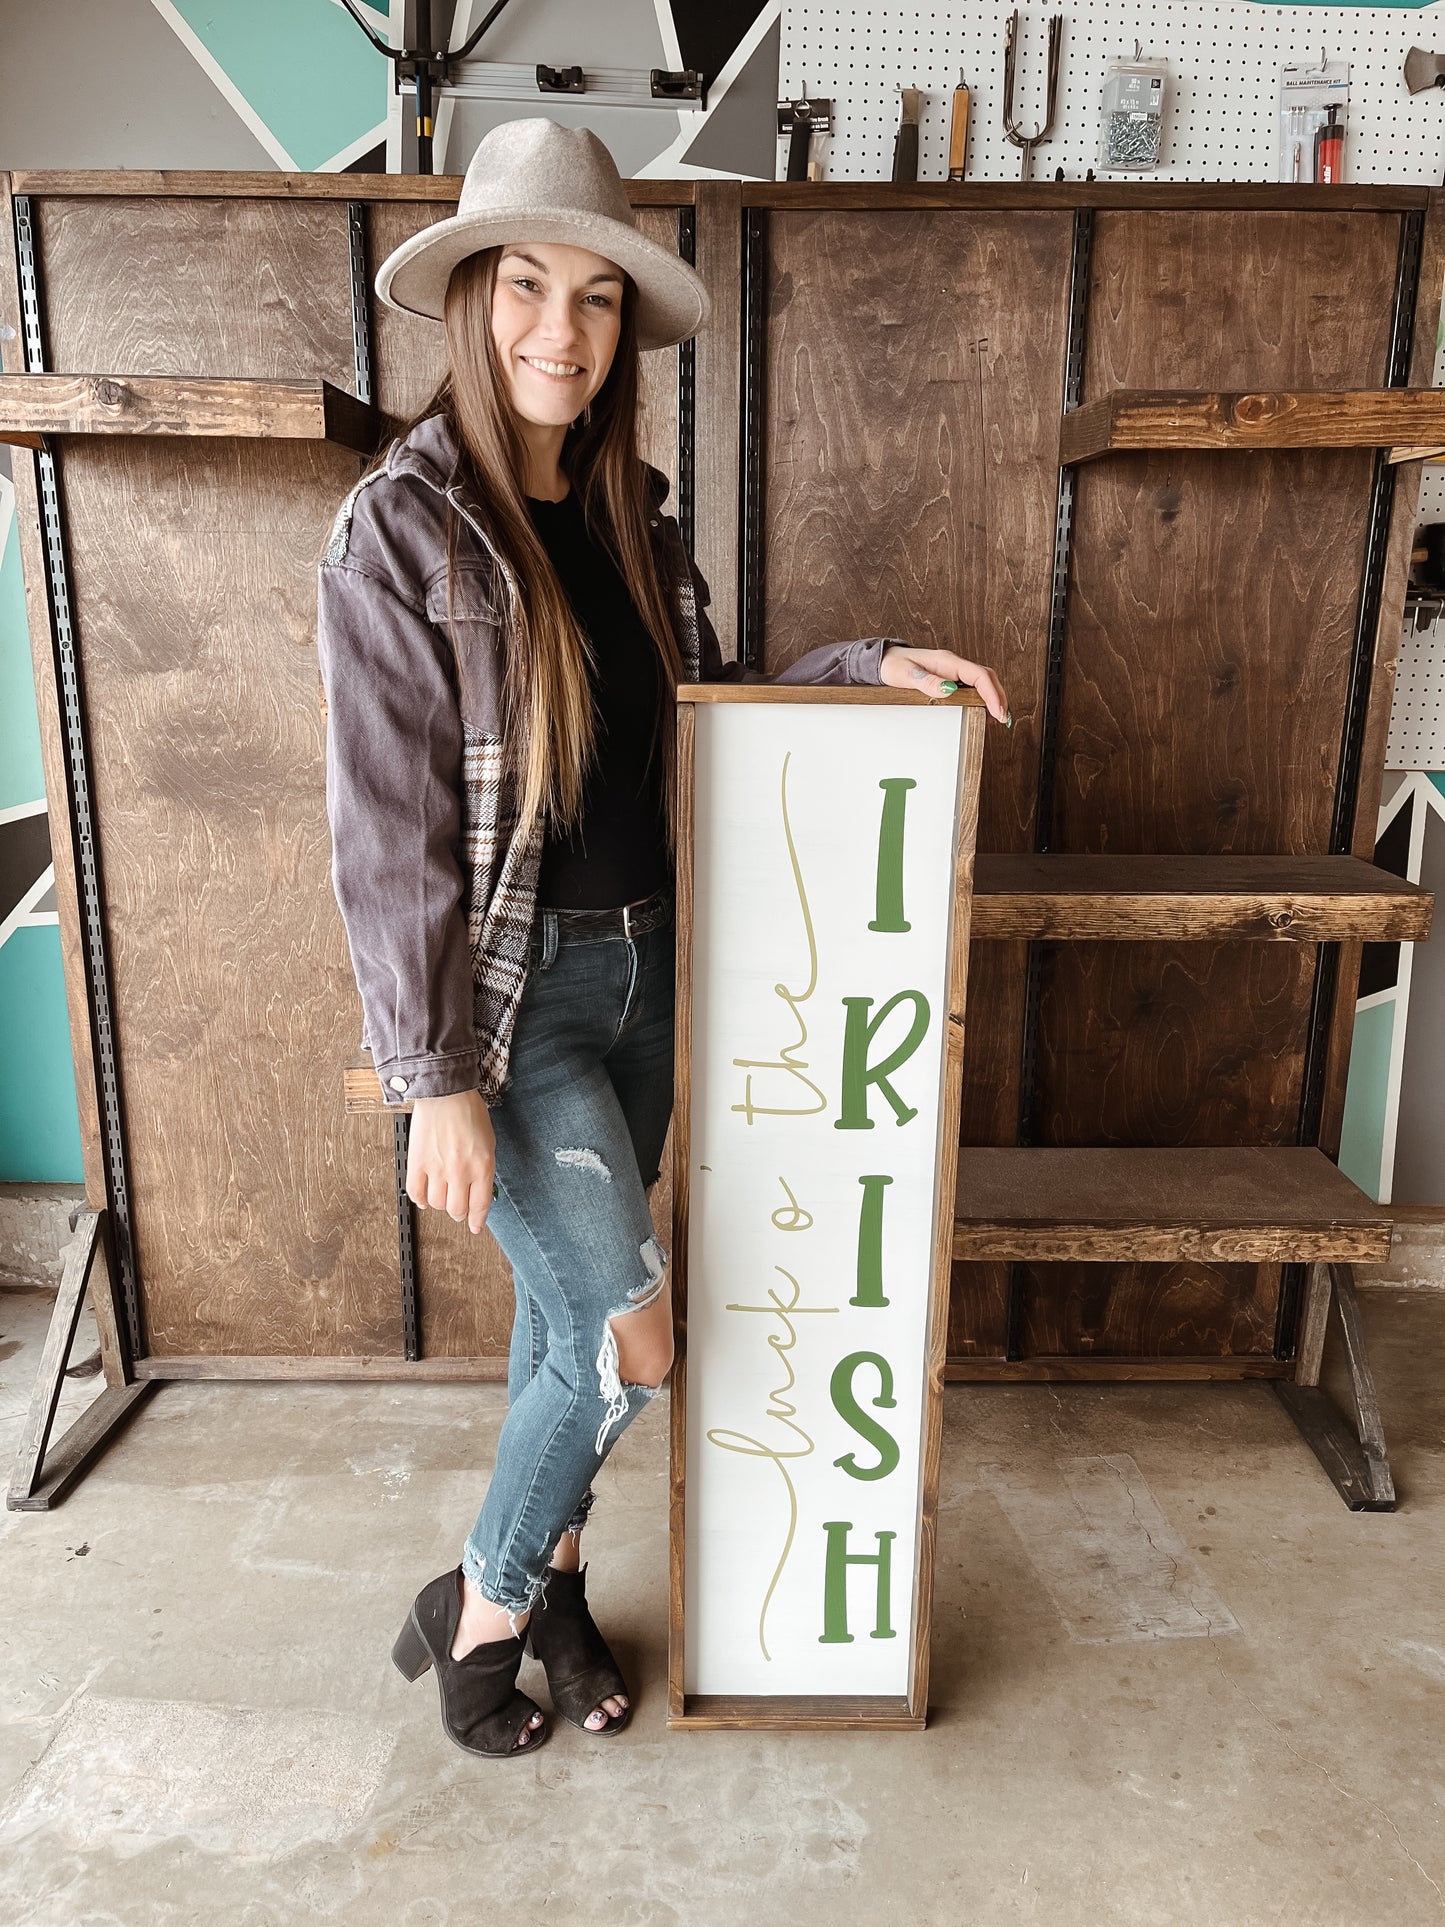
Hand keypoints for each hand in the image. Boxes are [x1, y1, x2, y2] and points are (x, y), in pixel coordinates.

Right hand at [405, 1089, 496, 1234]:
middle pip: (457, 1209)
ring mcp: (437, 1168)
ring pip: (437, 1204)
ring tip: (442, 1194)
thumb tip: (479, 1190)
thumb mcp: (488, 1142)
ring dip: (440, 1204)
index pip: (480, 1204)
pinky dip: (420, 1199)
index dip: (477, 1219)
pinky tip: (425, 1195)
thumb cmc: (468, 1112)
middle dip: (459, 1213)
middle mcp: (460, 1171)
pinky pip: (415, 1192)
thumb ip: (484, 1169)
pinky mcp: (417, 1162)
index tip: (475, 1226)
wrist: (445, 1092)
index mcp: (482, 1165)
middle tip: (458, 1208)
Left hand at [879, 645, 1010, 724]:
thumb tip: (948, 690)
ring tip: (998, 718)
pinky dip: (982, 698)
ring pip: (982, 682)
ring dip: (993, 698)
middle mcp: (953, 665)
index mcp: (948, 662)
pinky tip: (983, 711)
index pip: (980, 676)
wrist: (883, 661)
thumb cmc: (893, 666)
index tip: (998, 712)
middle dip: (999, 697)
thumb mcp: (907, 675)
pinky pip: (972, 687)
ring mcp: (952, 671)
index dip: (993, 694)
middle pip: (987, 678)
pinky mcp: (949, 679)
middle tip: (1003, 719)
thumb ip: (927, 682)